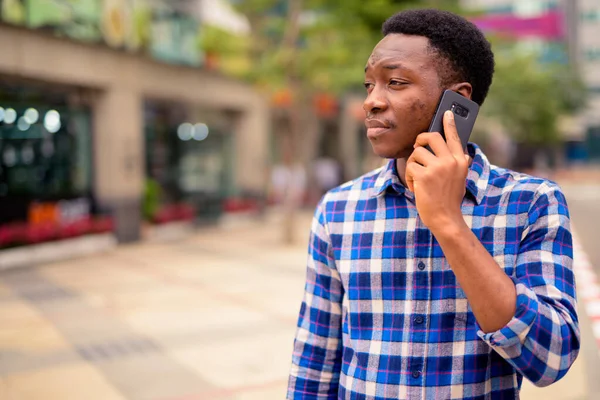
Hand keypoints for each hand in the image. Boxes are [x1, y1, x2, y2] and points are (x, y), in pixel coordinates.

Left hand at [405, 110, 470, 232]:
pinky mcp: (425, 175)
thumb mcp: (457, 177)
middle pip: (430, 136)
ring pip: (416, 152)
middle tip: (417, 146)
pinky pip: (410, 166)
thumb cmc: (448, 198)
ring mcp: (438, 167)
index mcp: (461, 160)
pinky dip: (410, 178)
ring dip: (413, 165)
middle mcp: (452, 161)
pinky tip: (416, 188)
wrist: (445, 218)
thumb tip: (450, 145)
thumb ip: (454, 161)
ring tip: (418, 178)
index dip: (449, 123)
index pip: (454, 137)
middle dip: (420, 140)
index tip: (447, 112)